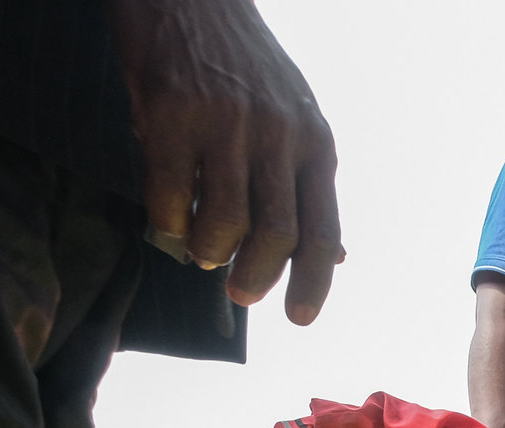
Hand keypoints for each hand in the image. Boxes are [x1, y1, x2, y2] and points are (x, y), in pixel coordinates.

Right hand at [111, 0, 342, 324]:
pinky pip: (172, 195)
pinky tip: (171, 221)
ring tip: (203, 253)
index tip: (299, 318)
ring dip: (211, 253)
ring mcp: (225, 126)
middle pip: (277, 237)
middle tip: (240, 293)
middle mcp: (277, 137)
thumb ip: (307, 185)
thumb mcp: (296, 121)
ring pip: (226, 222)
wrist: (193, 0)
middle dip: (258, 278)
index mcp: (315, 145)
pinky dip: (170, 222)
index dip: (313, 283)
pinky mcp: (172, 114)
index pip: (323, 231)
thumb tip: (334, 255)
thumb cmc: (243, 70)